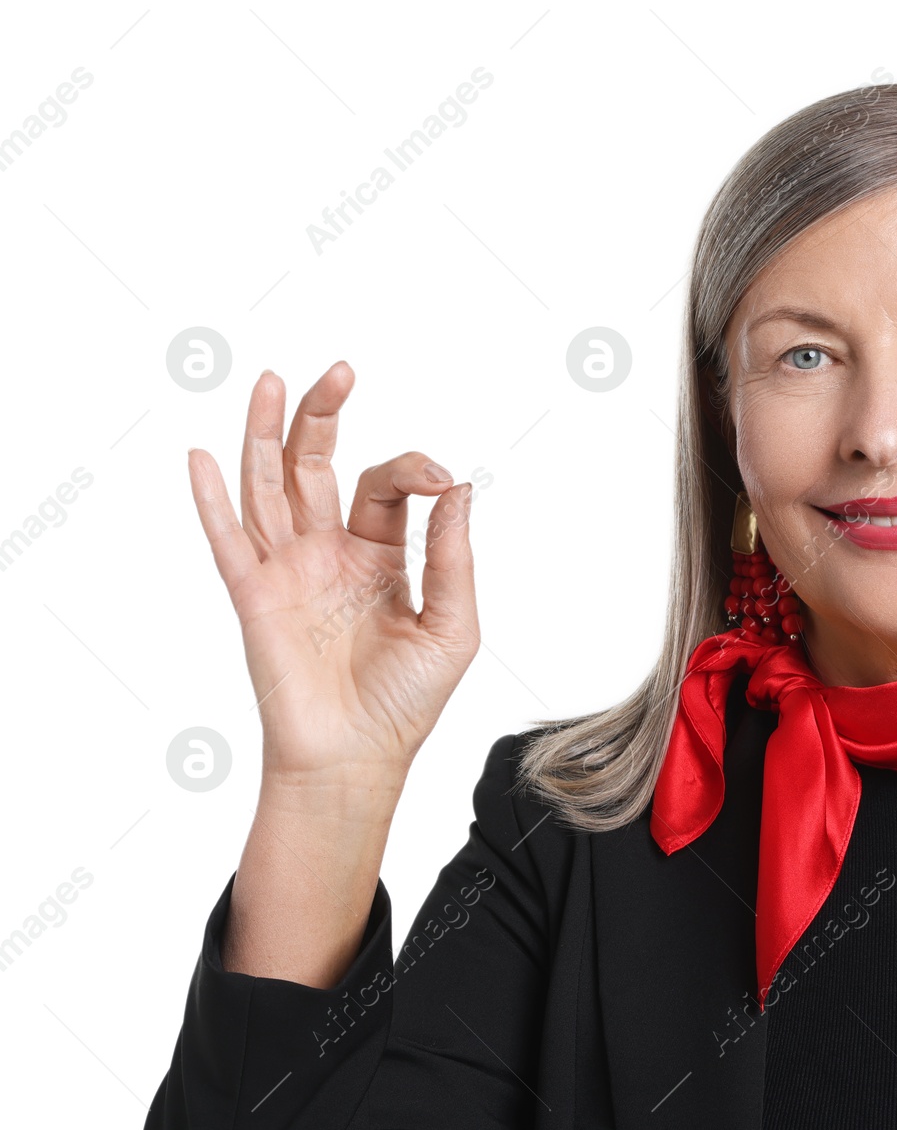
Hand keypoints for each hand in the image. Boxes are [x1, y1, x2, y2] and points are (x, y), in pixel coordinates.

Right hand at [187, 362, 478, 804]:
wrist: (357, 758)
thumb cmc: (406, 701)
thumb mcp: (452, 625)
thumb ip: (452, 556)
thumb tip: (459, 488)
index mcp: (381, 556)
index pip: (388, 487)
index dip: (414, 470)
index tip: (443, 480)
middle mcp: (329, 554)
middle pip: (317, 467)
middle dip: (325, 417)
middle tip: (340, 371)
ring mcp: (289, 571)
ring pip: (269, 487)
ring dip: (267, 434)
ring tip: (272, 381)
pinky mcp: (256, 597)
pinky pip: (228, 540)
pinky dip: (212, 499)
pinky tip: (203, 456)